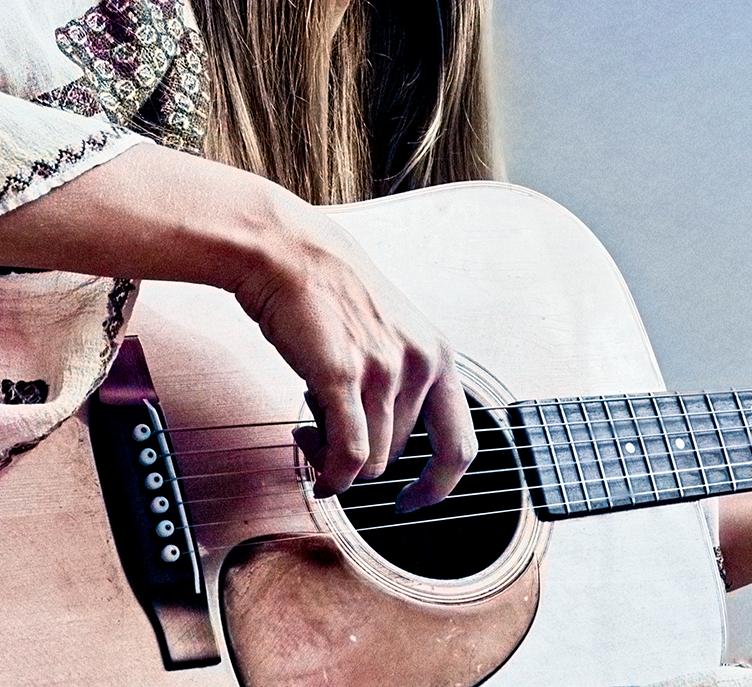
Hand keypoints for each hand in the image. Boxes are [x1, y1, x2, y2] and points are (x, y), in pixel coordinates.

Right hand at [235, 206, 475, 510]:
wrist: (289, 252)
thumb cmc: (329, 290)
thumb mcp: (388, 333)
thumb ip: (398, 379)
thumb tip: (384, 438)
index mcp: (437, 355)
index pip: (462, 443)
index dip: (441, 483)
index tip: (417, 499)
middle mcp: (421, 365)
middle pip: (402, 456)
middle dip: (364, 462)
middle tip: (331, 449)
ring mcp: (385, 371)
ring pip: (372, 460)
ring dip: (335, 459)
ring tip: (309, 429)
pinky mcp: (344, 376)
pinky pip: (348, 455)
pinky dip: (331, 475)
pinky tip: (315, 470)